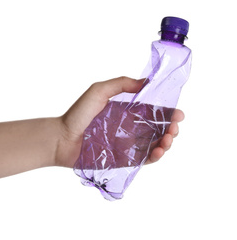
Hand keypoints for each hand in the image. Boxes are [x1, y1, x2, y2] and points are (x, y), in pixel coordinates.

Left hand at [56, 76, 183, 167]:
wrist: (62, 138)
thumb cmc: (78, 114)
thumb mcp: (99, 91)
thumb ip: (121, 84)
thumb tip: (146, 81)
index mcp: (126, 111)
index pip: (152, 111)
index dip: (167, 112)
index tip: (178, 113)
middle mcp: (129, 127)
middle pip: (157, 128)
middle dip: (170, 128)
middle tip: (174, 128)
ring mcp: (127, 144)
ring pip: (154, 144)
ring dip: (166, 142)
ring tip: (168, 139)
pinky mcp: (123, 159)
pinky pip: (143, 159)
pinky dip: (155, 156)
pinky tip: (158, 151)